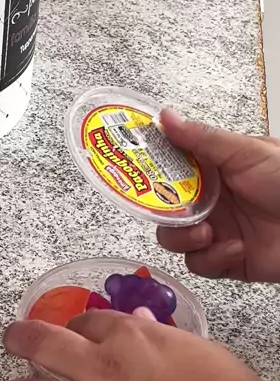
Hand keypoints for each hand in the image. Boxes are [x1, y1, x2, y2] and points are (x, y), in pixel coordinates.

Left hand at [3, 313, 279, 380]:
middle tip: (11, 338)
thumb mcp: (195, 348)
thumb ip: (158, 335)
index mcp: (130, 336)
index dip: (74, 325)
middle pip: (44, 345)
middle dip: (21, 339)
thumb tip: (140, 322)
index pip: (84, 321)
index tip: (72, 330)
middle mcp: (103, 369)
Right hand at [157, 109, 279, 281]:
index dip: (149, 171)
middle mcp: (210, 199)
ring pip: (175, 239)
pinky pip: (200, 264)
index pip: (168, 168)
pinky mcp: (227, 260)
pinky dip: (212, 258)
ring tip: (207, 231)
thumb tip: (165, 116)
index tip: (134, 172)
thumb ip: (202, 138)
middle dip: (163, 212)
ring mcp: (217, 230)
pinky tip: (234, 248)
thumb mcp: (246, 152)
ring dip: (185, 238)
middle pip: (163, 208)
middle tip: (171, 209)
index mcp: (212, 167)